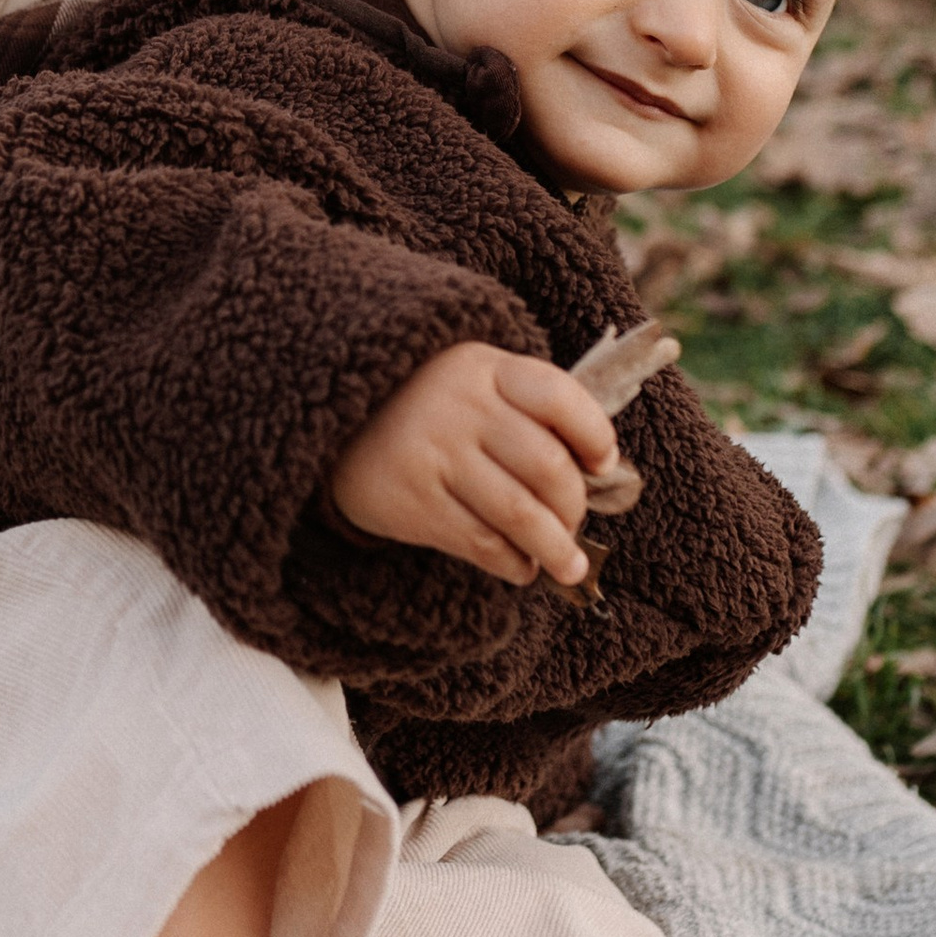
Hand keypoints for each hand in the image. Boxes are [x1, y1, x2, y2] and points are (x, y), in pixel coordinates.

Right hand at [326, 344, 616, 588]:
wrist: (332, 423)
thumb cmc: (426, 406)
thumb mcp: (472, 381)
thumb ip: (527, 411)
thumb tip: (597, 474)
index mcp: (485, 369)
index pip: (559, 397)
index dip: (595, 436)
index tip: (602, 465)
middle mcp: (461, 407)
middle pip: (546, 465)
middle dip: (574, 507)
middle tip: (575, 526)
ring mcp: (434, 454)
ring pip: (519, 513)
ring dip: (555, 548)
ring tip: (569, 566)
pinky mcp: (411, 501)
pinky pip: (480, 541)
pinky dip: (512, 563)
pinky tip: (521, 567)